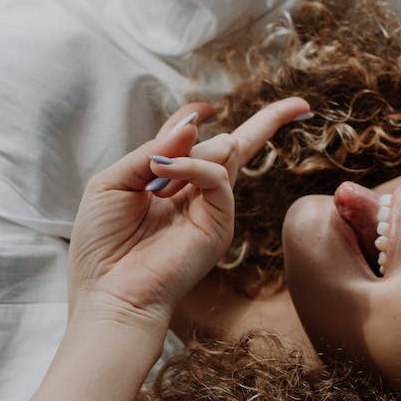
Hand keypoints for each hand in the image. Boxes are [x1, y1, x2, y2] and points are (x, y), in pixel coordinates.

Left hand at [67, 96, 310, 337]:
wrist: (109, 296)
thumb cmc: (102, 246)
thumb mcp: (113, 183)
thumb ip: (151, 151)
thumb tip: (193, 124)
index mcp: (170, 183)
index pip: (198, 140)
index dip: (198, 119)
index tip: (204, 109)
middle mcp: (196, 194)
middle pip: (238, 145)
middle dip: (269, 120)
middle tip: (298, 104)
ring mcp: (212, 209)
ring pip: (229, 153)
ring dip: (192, 151)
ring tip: (156, 179)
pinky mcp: (220, 224)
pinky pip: (218, 177)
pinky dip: (194, 166)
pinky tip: (166, 174)